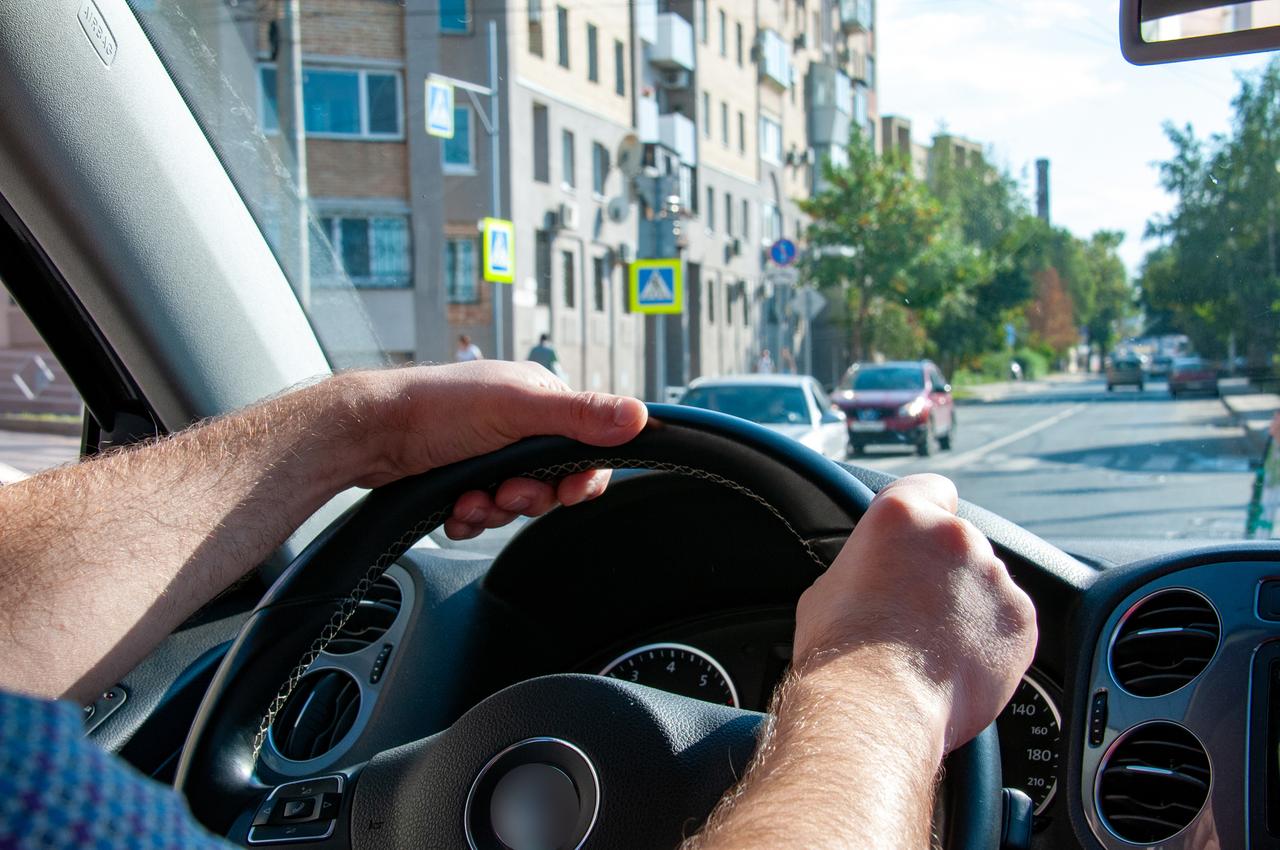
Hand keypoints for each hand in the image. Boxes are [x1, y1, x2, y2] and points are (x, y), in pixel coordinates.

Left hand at [347, 361, 647, 538]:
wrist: (370, 433)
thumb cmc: (437, 407)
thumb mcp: (518, 409)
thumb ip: (580, 417)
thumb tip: (640, 415)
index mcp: (540, 400)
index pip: (587, 446)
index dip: (581, 477)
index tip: (569, 492)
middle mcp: (517, 425)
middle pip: (552, 482)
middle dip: (528, 496)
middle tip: (505, 492)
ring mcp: (488, 453)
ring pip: (516, 502)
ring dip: (494, 509)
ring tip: (469, 498)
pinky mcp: (462, 478)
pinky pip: (484, 514)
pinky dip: (471, 517)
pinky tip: (454, 506)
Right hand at [792, 474, 1035, 751]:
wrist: (878, 706)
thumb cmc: (842, 652)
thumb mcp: (829, 587)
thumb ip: (865, 566)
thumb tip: (872, 578)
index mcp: (902, 515)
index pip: (933, 488)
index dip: (928, 512)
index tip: (923, 537)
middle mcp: (955, 535)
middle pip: (960, 542)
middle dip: (945, 571)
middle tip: (917, 610)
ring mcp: (994, 577)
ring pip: (986, 584)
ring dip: (970, 606)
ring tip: (935, 647)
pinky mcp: (1020, 621)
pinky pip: (1008, 623)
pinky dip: (992, 640)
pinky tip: (958, 663)